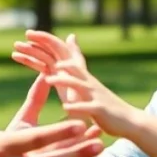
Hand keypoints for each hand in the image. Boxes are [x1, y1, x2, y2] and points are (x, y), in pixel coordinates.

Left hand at [21, 31, 142, 138]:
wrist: (129, 120)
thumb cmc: (104, 104)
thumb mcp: (88, 82)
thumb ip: (77, 65)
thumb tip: (71, 40)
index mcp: (82, 77)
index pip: (63, 56)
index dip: (46, 45)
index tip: (27, 36)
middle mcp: (88, 82)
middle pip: (70, 64)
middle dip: (50, 54)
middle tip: (31, 46)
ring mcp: (95, 95)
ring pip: (78, 84)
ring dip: (64, 80)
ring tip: (49, 79)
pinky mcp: (100, 110)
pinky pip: (87, 108)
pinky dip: (76, 107)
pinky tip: (65, 108)